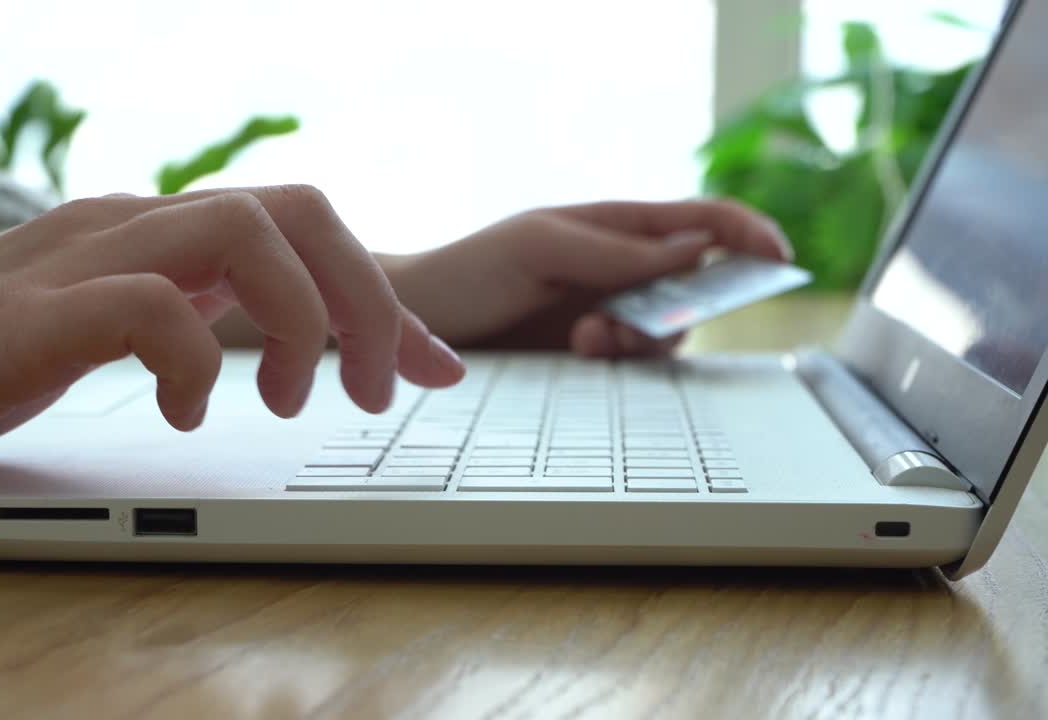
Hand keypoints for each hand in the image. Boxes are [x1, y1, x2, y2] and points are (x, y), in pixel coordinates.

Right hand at [0, 185, 464, 497]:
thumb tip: (249, 344)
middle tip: (385, 394)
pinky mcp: (29, 313)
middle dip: (369, 299)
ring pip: (245, 229)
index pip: (298, 229)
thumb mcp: (94, 337)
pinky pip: (150, 306)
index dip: (384, 298)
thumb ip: (171, 320)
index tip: (435, 368)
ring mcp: (77, 259)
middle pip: (297, 207)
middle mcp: (125, 226)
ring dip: (302, 321)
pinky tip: (183, 415)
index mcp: (147, 235)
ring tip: (288, 405)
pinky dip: (193, 362)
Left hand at [384, 199, 791, 355]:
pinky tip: (584, 353)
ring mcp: (608, 311)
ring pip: (668, 330)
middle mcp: (621, 268)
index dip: (748, 233)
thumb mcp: (540, 246)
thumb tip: (696, 249)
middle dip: (683, 307)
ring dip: (643, 337)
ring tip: (589, 340)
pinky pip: (636, 361)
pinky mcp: (590, 354)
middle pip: (697, 286)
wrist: (418, 323)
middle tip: (628, 324)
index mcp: (616, 225)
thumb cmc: (470, 270)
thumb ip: (616, 251)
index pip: (703, 220)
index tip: (778, 259)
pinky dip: (622, 360)